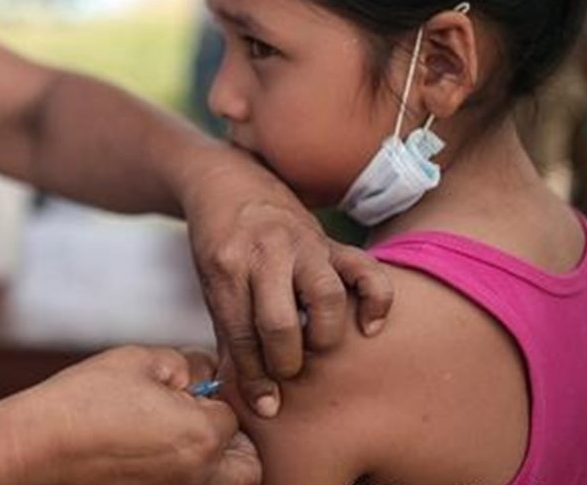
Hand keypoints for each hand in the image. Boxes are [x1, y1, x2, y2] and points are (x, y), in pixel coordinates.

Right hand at [0, 346, 259, 484]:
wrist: (37, 446)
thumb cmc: (85, 400)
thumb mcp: (140, 361)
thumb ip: (187, 363)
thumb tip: (207, 371)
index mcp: (202, 435)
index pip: (234, 413)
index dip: (214, 395)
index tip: (188, 388)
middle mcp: (198, 474)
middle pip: (247, 464)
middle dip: (235, 441)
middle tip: (202, 419)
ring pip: (220, 481)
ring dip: (214, 460)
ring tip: (178, 435)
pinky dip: (184, 472)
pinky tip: (152, 450)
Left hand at [177, 145, 393, 417]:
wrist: (226, 181)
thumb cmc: (217, 243)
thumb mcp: (211, 283)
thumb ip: (229, 332)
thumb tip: (245, 391)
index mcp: (226, 268)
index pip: (242, 335)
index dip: (254, 377)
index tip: (267, 406)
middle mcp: (265, 253)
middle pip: (281, 322)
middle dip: (286, 362)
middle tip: (287, 372)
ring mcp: (301, 243)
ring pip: (325, 297)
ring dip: (324, 335)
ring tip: (316, 348)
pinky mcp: (329, 239)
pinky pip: (366, 269)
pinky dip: (375, 300)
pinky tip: (368, 326)